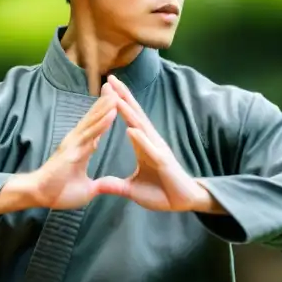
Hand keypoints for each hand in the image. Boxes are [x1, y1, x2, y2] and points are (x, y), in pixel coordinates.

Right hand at [24, 84, 118, 209]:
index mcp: (83, 148)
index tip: (117, 101)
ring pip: (94, 121)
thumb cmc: (60, 192)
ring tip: (117, 92)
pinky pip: (91, 134)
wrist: (40, 196)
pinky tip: (112, 112)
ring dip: (106, 107)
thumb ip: (99, 185)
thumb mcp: (87, 190)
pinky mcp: (73, 150)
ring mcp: (75, 144)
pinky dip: (102, 123)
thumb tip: (109, 186)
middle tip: (118, 86)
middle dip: (106, 103)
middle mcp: (79, 141)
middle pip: (95, 118)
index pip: (98, 127)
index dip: (107, 114)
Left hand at [93, 75, 213, 212]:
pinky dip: (140, 139)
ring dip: (128, 111)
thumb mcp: (132, 190)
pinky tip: (130, 129)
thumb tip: (98, 184)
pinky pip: (150, 149)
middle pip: (134, 114)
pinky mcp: (163, 162)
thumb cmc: (161, 193)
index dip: (117, 104)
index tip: (105, 89)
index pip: (128, 119)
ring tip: (116, 96)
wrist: (183, 202)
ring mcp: (157, 150)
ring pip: (140, 126)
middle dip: (122, 96)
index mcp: (143, 145)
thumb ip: (115, 185)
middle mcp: (151, 142)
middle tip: (110, 78)